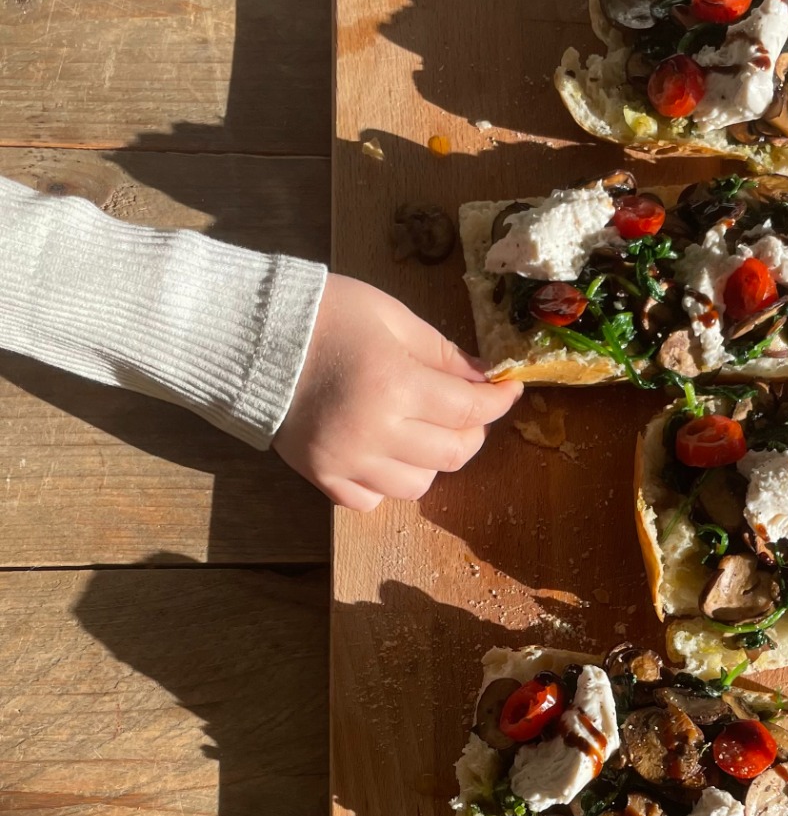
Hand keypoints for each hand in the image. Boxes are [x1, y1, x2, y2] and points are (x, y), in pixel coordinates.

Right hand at [274, 273, 520, 509]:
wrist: (252, 336)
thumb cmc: (325, 315)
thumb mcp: (392, 317)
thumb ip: (442, 353)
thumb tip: (485, 379)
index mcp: (395, 384)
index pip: (470, 409)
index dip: (498, 401)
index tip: (508, 390)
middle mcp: (374, 432)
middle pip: (453, 453)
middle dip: (472, 431)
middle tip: (466, 409)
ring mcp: (346, 462)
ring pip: (418, 484)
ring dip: (431, 458)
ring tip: (419, 428)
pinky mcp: (322, 478)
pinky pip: (373, 500)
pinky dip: (387, 481)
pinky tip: (382, 451)